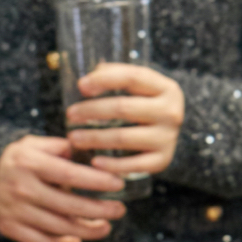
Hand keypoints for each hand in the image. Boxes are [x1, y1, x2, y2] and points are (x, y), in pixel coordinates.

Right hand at [0, 133, 125, 241]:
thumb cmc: (20, 160)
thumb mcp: (35, 144)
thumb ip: (60, 146)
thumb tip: (88, 151)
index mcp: (28, 162)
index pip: (70, 174)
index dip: (97, 181)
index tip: (119, 185)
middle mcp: (19, 186)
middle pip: (68, 204)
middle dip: (99, 210)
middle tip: (120, 210)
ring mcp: (12, 209)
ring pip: (58, 226)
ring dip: (87, 230)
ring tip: (106, 227)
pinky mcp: (8, 226)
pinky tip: (77, 241)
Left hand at [66, 62, 184, 177]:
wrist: (167, 131)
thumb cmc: (144, 104)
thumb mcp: (138, 86)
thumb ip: (113, 76)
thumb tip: (86, 83)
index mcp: (166, 88)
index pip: (132, 77)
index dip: (104, 79)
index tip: (81, 85)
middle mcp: (171, 112)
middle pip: (124, 107)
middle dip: (92, 110)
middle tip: (70, 114)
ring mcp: (168, 137)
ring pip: (123, 137)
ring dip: (94, 138)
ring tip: (74, 138)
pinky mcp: (163, 160)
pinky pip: (133, 164)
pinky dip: (112, 165)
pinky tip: (94, 162)